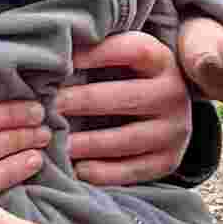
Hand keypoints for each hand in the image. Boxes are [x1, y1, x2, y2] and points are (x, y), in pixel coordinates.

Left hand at [58, 29, 195, 184]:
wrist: (169, 110)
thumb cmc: (129, 77)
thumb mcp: (124, 57)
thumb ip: (96, 51)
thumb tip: (53, 52)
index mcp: (162, 60)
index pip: (133, 51)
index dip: (98, 54)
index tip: (63, 61)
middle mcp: (173, 94)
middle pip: (126, 97)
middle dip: (83, 101)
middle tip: (49, 106)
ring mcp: (174, 130)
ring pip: (127, 138)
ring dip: (88, 142)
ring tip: (56, 142)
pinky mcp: (168, 160)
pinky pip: (133, 170)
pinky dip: (103, 172)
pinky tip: (77, 169)